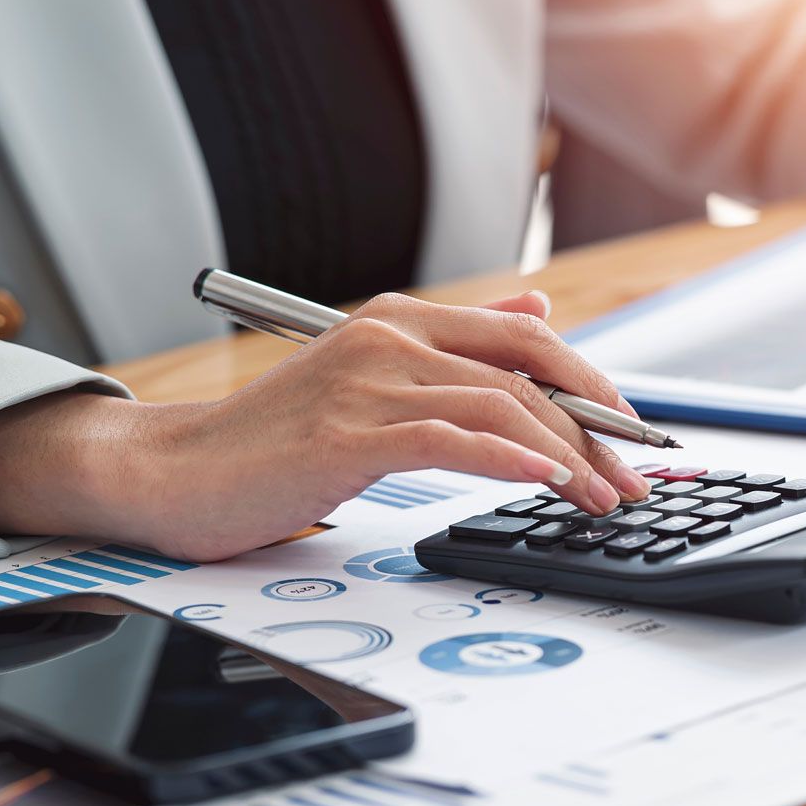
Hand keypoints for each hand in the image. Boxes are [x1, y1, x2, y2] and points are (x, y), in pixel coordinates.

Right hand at [0, 291, 652, 561]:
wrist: (171, 475)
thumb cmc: (273, 442)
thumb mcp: (375, 380)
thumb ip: (460, 346)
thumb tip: (541, 306)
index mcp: (401, 323)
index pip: (527, 337)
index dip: (592, 382)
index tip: (633, 432)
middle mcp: (389, 340)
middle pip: (527, 372)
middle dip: (595, 428)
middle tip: (634, 477)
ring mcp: (367, 383)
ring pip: (500, 408)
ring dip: (567, 457)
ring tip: (602, 498)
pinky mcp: (346, 434)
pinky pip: (450, 439)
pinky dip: (508, 460)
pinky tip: (546, 482)